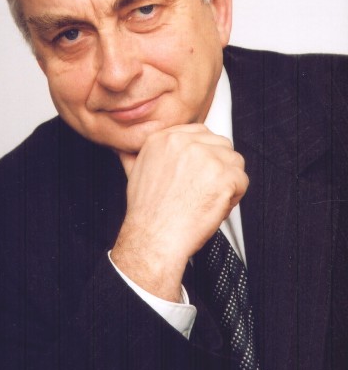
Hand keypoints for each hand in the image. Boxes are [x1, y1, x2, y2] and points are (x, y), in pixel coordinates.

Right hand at [111, 124, 247, 301]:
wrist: (155, 237)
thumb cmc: (147, 212)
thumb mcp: (133, 173)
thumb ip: (137, 155)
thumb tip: (127, 149)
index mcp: (165, 138)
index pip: (199, 132)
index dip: (205, 153)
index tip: (202, 169)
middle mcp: (186, 143)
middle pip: (220, 144)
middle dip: (218, 167)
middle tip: (204, 188)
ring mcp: (207, 158)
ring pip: (234, 161)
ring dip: (228, 181)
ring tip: (209, 198)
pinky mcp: (224, 176)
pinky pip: (242, 181)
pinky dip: (234, 197)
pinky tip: (215, 206)